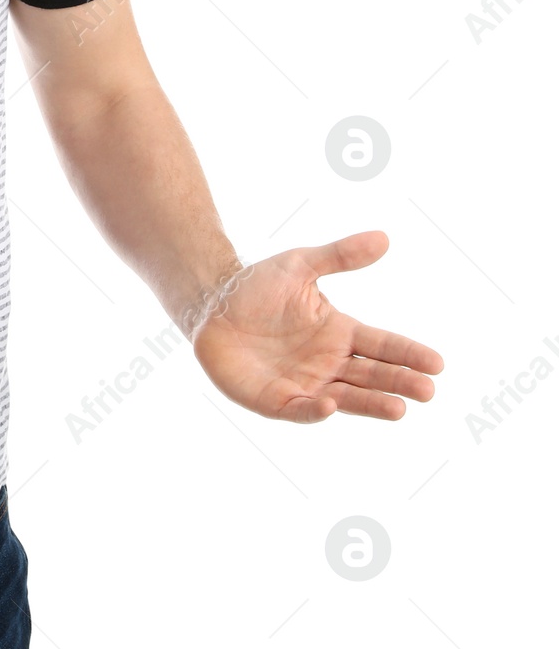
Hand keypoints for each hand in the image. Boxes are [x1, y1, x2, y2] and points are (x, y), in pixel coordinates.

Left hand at [192, 230, 443, 421]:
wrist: (210, 304)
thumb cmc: (257, 286)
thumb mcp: (299, 265)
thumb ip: (340, 255)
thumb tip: (384, 237)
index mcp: (340, 332)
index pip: (382, 345)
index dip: (408, 353)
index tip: (438, 363)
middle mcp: (329, 362)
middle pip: (372, 375)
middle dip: (400, 382)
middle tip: (428, 391)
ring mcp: (306, 383)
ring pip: (347, 398)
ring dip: (372, 404)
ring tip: (399, 409)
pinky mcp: (277, 401)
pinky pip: (301, 409)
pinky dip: (317, 410)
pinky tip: (331, 404)